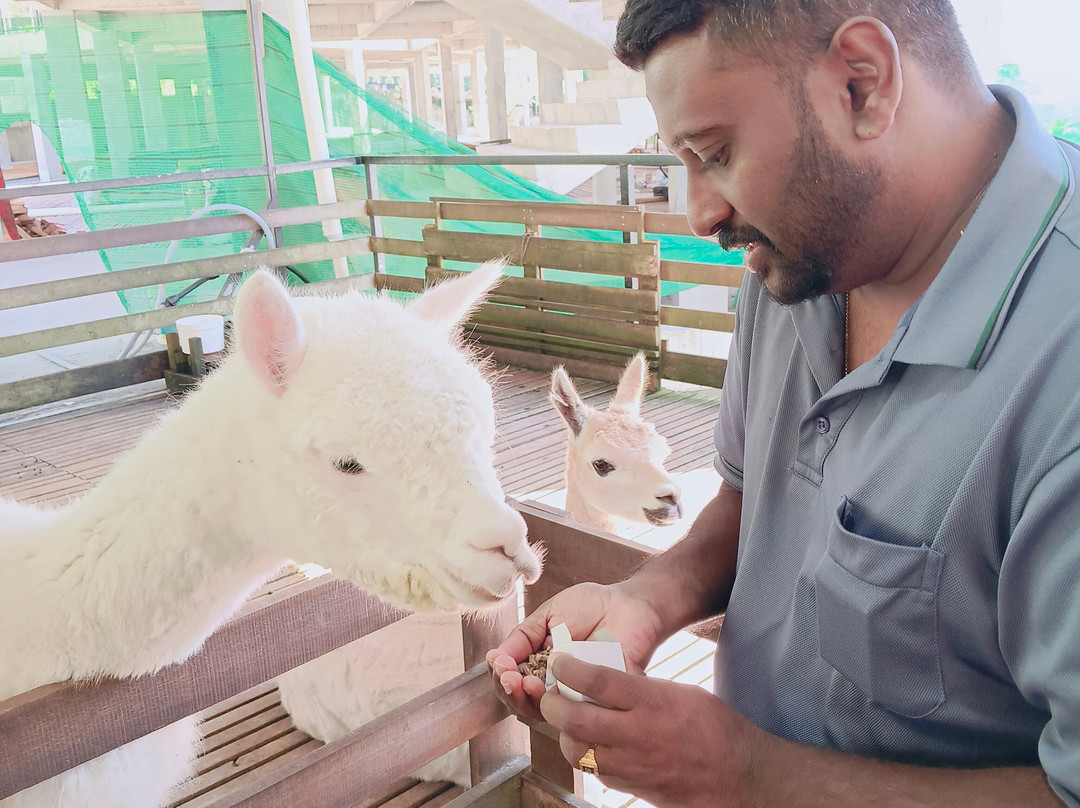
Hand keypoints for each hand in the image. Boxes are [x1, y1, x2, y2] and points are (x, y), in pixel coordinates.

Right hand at [486, 581, 666, 721]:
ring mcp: (577, 694)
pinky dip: (561, 703)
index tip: (499, 664)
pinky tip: (551, 688)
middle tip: (508, 677)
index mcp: (540, 665)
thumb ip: (522, 637)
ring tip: (526, 682)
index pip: (513, 682)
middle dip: (510, 691)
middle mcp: (556, 685)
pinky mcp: (599, 700)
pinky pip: (578, 712)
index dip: (501, 677)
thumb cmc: (590, 607)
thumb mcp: (547, 615)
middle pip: (524, 702)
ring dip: (529, 700)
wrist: (628, 603)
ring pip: (546, 713)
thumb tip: (494, 658)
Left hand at [541, 654, 756, 807]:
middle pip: (576, 719)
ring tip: (566, 722)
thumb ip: (640, 688)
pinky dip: (585, 757)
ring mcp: (633, 765)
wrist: (738, 775)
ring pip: (577, 751)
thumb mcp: (678, 692)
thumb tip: (602, 683)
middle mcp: (638, 733)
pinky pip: (595, 772)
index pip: (597, 680)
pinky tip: (590, 746)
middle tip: (549, 695)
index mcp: (651, 701)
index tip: (559, 662)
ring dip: (564, 735)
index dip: (569, 668)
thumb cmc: (714, 727)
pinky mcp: (632, 787)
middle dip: (553, 705)